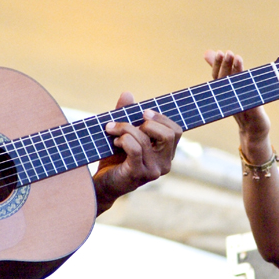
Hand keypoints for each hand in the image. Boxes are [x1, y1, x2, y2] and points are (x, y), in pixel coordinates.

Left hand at [92, 92, 181, 213]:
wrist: (102, 184)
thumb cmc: (115, 159)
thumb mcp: (123, 133)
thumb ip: (127, 114)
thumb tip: (128, 94)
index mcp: (166, 154)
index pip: (176, 131)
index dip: (162, 118)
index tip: (144, 112)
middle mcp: (164, 164)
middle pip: (169, 134)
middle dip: (148, 122)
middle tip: (130, 122)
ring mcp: (153, 171)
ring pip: (145, 138)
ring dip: (125, 128)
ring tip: (112, 130)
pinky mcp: (138, 174)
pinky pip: (135, 148)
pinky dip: (123, 139)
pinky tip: (115, 141)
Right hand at [204, 50, 271, 149]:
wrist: (252, 131)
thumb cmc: (243, 106)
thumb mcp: (233, 86)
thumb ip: (222, 69)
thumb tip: (207, 53)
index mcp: (226, 91)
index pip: (218, 76)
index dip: (217, 65)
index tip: (219, 52)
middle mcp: (231, 98)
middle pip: (224, 80)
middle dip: (226, 66)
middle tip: (228, 53)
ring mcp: (241, 105)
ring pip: (235, 87)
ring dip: (237, 72)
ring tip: (238, 58)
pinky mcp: (253, 111)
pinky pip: (250, 99)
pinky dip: (249, 88)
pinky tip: (249, 77)